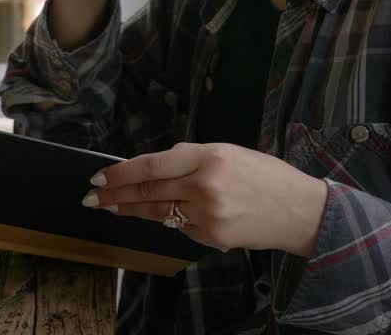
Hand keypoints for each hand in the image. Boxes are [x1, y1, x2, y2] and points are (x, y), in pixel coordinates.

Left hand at [82, 142, 329, 255]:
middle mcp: (204, 186)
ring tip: (108, 208)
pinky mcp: (211, 238)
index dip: (121, 173)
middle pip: (148, 191)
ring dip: (129, 210)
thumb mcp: (230, 152)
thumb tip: (155, 167)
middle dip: (115, 194)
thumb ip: (192, 159)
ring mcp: (207, 215)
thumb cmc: (265, 175)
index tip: (100, 176)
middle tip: (92, 196)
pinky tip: (160, 215)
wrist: (299, 211)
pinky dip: (169, 220)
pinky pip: (180, 227)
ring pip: (158, 212)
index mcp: (210, 157)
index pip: (152, 165)